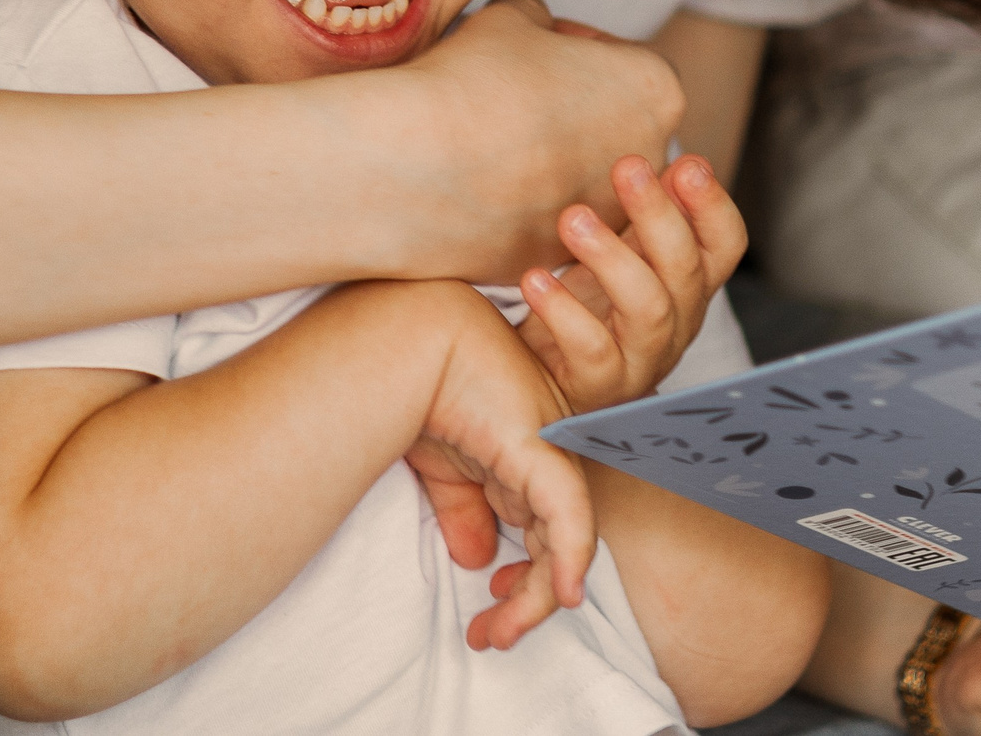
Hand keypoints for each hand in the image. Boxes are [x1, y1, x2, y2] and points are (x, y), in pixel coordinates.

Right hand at [395, 0, 684, 277]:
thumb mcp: (508, 20)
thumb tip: (526, 2)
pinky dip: (518, 201)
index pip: (621, 58)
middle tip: (509, 90)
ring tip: (487, 135)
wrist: (413, 165)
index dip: (570, 44)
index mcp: (656, 90)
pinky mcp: (560, 255)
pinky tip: (474, 179)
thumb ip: (532, 9)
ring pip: (580, 175)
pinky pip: (545, 219)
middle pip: (610, 120)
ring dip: (546, 155)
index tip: (529, 47)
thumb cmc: (471, 78)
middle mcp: (647, 159)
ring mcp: (606, 216)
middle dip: (567, 104)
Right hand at [397, 287, 595, 651]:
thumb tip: (477, 559)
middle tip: (492, 637)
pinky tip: (562, 597)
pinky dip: (570, 561)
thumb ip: (463, 511)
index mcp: (521, 463)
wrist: (411, 344)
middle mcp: (544, 462)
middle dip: (527, 601)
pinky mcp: (544, 453)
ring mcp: (549, 456)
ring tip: (499, 633)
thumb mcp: (440, 468)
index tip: (489, 617)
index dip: (523, 583)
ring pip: (563, 544)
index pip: (539, 535)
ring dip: (535, 598)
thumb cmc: (420, 390)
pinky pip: (569, 520)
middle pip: (553, 547)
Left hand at [517, 154, 748, 413]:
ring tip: (572, 218)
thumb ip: (652, 213)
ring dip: (612, 257)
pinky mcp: (599, 387)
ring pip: (648, 308)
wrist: (538, 379)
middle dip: (658, 214)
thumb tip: (686, 162)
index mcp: (689, 285)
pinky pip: (591, 349)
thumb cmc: (588, 303)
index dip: (714, 206)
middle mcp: (677, 323)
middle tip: (626, 167)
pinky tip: (534, 279)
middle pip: (685, 270)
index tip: (688, 165)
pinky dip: (563, 310)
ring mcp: (642, 360)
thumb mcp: (624, 252)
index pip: (725, 245)